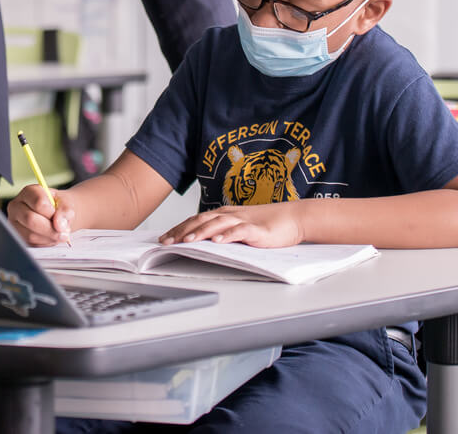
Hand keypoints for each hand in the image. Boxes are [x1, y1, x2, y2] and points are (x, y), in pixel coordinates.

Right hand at [7, 184, 74, 245]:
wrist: (57, 214)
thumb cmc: (59, 206)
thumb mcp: (66, 203)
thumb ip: (65, 211)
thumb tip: (59, 225)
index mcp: (28, 192)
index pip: (38, 202)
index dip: (52, 212)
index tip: (60, 215)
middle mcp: (16, 206)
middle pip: (30, 219)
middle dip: (50, 228)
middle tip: (64, 231)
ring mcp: (15, 223)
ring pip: (31, 235)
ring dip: (49, 237)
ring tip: (59, 233)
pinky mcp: (18, 236)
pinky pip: (32, 244)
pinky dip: (45, 243)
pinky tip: (51, 237)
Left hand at [159, 203, 302, 248]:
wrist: (294, 218)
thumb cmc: (267, 225)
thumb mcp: (240, 228)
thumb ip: (223, 232)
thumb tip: (203, 243)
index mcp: (224, 215)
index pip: (196, 220)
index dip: (179, 228)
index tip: (164, 238)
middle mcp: (230, 215)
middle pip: (201, 221)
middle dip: (182, 231)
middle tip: (166, 242)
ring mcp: (243, 221)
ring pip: (217, 224)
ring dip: (200, 233)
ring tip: (187, 242)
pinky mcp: (257, 229)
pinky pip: (240, 231)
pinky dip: (228, 235)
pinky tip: (218, 241)